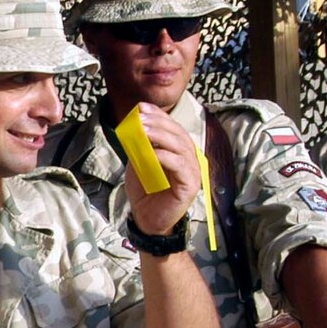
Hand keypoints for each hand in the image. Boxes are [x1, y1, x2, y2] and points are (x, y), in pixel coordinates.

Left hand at [123, 104, 202, 236]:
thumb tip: (133, 127)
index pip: (172, 128)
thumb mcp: (139, 163)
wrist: (147, 220)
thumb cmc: (146, 192)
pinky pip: (180, 166)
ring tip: (143, 130)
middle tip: (140, 117)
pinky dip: (165, 157)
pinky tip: (152, 152)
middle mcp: (189, 159)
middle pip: (178, 134)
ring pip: (180, 147)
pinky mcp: (190, 185)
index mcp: (179, 151)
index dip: (159, 116)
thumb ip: (140, 147)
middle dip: (158, 122)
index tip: (142, 107)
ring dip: (161, 136)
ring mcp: (192, 172)